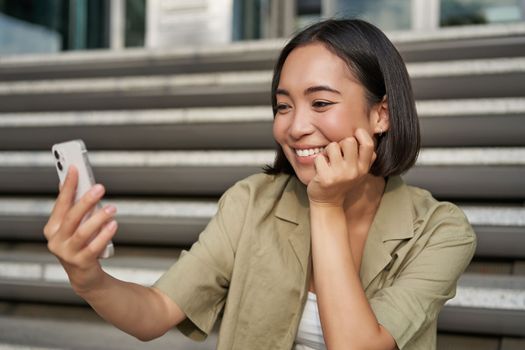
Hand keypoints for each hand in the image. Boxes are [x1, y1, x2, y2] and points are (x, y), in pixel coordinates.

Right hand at [43, 166, 117, 293]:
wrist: (84, 275)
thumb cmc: (80, 244)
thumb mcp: (74, 225)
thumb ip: (73, 206)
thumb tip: (72, 180)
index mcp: (53, 227)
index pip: (61, 203)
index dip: (68, 186)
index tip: (75, 169)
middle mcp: (57, 240)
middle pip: (72, 216)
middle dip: (86, 200)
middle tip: (100, 187)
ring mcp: (67, 253)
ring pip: (83, 232)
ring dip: (98, 218)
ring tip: (112, 208)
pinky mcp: (81, 262)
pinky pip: (94, 247)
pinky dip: (104, 235)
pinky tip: (113, 225)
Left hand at [307, 128, 376, 206]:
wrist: (328, 203)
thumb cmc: (342, 182)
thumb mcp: (359, 172)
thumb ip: (365, 156)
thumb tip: (364, 133)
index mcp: (363, 168)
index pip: (368, 145)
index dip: (361, 134)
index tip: (355, 134)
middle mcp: (353, 171)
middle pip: (349, 141)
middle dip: (340, 143)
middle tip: (336, 153)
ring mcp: (339, 175)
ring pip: (332, 146)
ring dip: (327, 151)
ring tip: (328, 161)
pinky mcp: (325, 178)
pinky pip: (319, 157)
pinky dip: (317, 161)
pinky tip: (320, 170)